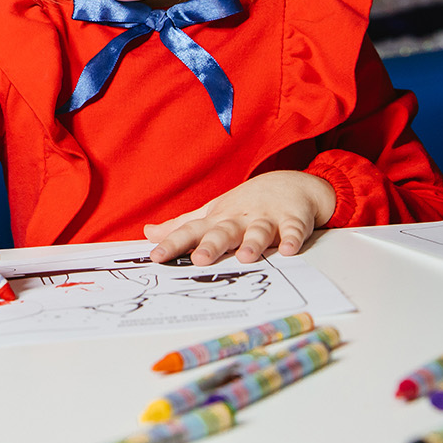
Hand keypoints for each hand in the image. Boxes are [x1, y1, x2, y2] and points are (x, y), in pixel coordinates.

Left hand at [143, 171, 335, 264]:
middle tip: (199, 260)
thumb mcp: (212, 212)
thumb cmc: (244, 204)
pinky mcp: (293, 219)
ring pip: (258, 231)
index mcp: (217, 219)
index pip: (190, 232)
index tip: (155, 257)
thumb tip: (149, 233)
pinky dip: (293, 238)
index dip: (173, 244)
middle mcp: (239, 219)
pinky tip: (290, 249)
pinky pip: (294, 229)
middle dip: (211, 245)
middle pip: (223, 232)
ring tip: (246, 257)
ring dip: (253, 243)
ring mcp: (266, 217)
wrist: (288, 183)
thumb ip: (182, 226)